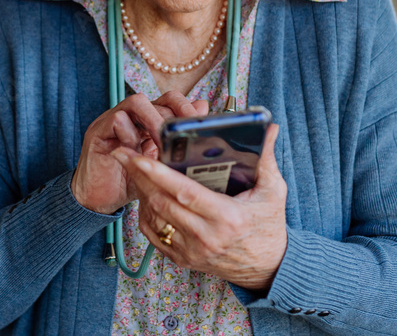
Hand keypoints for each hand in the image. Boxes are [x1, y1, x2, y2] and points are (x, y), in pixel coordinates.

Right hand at [71, 92, 207, 213]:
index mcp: (144, 121)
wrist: (97, 200)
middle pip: (155, 98)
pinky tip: (137, 154)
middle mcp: (128, 116)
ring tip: (163, 143)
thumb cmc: (129, 181)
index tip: (199, 125)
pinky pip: (117, 120)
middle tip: (183, 136)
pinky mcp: (97, 132)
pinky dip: (132, 134)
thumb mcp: (159, 164)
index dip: (185, 108)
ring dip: (155, 121)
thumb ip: (176, 144)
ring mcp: (111, 121)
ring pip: (137, 102)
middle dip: (173, 116)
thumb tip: (200, 122)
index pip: (168, 100)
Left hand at [113, 123, 287, 289]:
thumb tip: (268, 127)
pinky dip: (146, 212)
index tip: (139, 156)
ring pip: (154, 217)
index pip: (185, 192)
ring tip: (132, 168)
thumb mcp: (273, 192)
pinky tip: (145, 194)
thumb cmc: (269, 226)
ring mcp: (192, 251)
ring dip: (141, 191)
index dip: (159, 174)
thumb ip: (266, 159)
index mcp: (227, 218)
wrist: (268, 269)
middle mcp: (206, 237)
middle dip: (139, 175)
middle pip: (162, 202)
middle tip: (122, 152)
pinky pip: (154, 234)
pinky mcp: (183, 259)